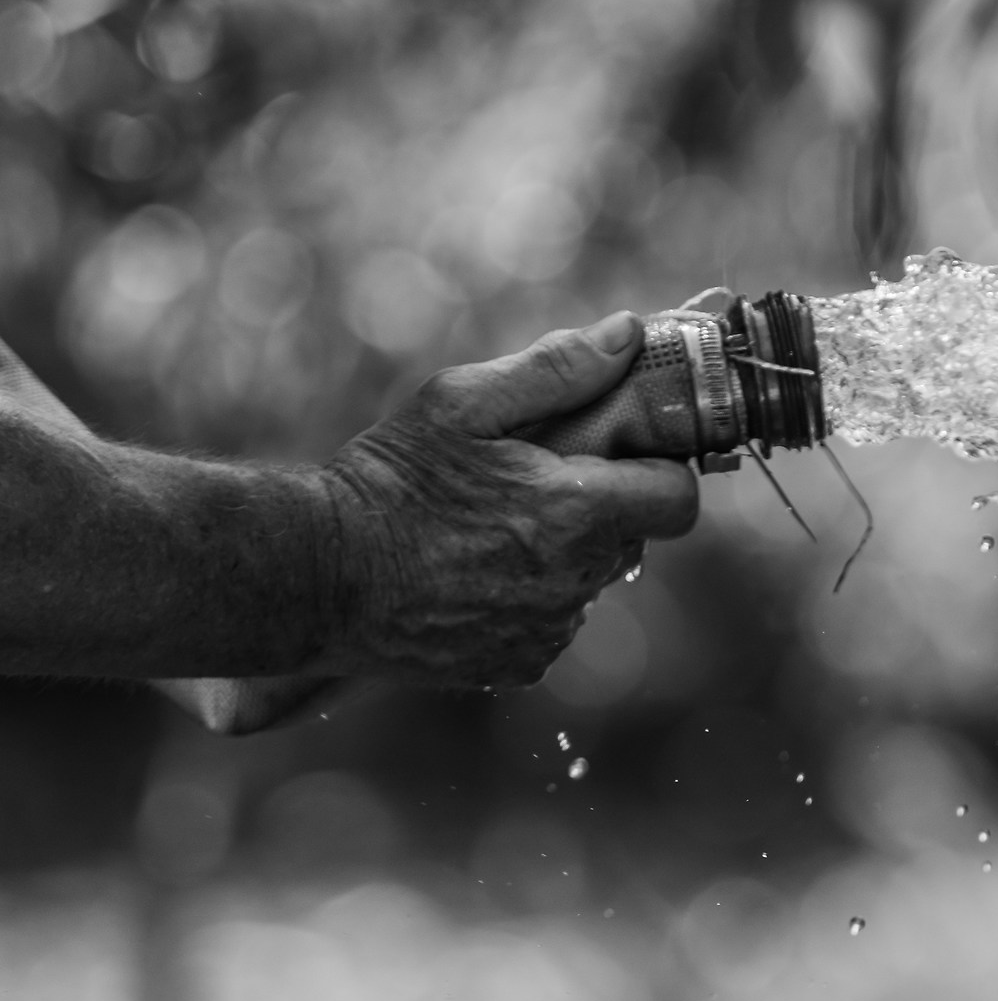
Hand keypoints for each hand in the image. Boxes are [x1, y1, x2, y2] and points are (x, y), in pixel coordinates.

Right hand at [319, 313, 699, 687]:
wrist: (315, 575)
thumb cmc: (387, 481)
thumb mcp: (463, 404)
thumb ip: (557, 370)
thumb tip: (628, 335)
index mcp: (578, 514)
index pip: (678, 500)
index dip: (660, 473)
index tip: (622, 456)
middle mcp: (576, 583)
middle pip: (631, 539)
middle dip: (600, 508)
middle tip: (536, 482)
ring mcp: (550, 632)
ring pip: (589, 583)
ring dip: (562, 555)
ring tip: (490, 528)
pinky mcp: (520, 665)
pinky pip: (552, 624)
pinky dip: (528, 598)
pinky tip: (471, 574)